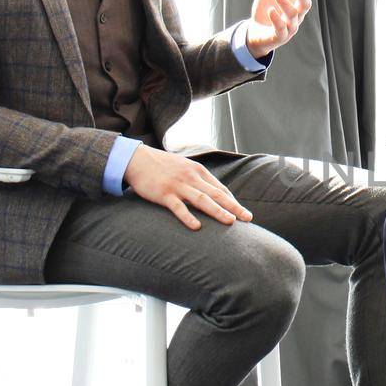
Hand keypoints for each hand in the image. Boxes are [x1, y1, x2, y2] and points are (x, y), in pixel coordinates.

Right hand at [123, 145, 251, 230]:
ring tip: (230, 222)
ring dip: (217, 211)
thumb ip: (198, 179)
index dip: (233, 201)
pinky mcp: (164, 193)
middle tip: (247, 218)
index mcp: (198, 171)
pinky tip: (197, 226)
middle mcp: (191, 177)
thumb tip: (214, 193)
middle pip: (217, 194)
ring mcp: (178, 186)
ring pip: (202, 200)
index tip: (244, 213)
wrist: (138, 159)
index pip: (220, 189)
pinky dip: (188, 217)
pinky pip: (178, 207)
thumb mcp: (185, 168)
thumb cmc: (163, 166)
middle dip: (234, 207)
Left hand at [245, 0, 316, 57]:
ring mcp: (289, 28)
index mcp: (297, 4)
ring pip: (292, 16)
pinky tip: (270, 10)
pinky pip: (280, 29)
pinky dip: (276, 20)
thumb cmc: (267, 9)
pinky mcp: (278, 37)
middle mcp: (296, 17)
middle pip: (304, 6)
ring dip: (285, 3)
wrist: (256, 32)